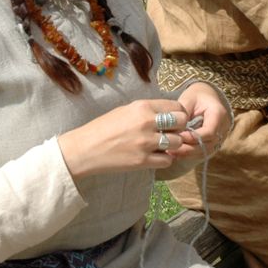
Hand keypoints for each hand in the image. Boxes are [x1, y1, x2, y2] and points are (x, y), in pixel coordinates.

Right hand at [57, 99, 190, 179]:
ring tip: (163, 145)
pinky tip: (156, 156)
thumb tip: (168, 113)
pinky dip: (165, 159)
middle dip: (180, 128)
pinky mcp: (143, 161)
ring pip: (177, 142)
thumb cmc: (103, 128)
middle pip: (182, 122)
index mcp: (142, 107)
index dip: (179, 113)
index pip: (176, 106)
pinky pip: (168, 160)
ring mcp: (146, 143)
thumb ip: (148, 110)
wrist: (85, 149)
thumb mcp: (126, 110)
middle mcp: (147, 122)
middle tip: (171, 132)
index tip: (175, 119)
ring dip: (173, 145)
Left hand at [170, 82, 230, 158]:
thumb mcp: (188, 100)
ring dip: (188, 154)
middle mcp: (223, 127)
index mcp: (218, 113)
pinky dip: (190, 154)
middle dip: (189, 149)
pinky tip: (176, 153)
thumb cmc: (196, 96)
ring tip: (171, 153)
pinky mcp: (214, 142)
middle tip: (171, 149)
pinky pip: (203, 152)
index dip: (193, 137)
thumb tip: (174, 131)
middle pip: (208, 144)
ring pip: (205, 151)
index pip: (209, 131)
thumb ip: (182, 115)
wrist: (206, 96)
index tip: (178, 137)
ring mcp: (220, 136)